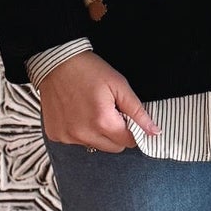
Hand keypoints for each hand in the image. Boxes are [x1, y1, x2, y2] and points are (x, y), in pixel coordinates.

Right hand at [39, 50, 159, 150]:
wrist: (56, 61)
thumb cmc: (88, 70)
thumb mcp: (119, 85)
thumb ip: (138, 112)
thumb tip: (154, 132)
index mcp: (103, 122)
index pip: (129, 142)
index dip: (131, 129)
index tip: (124, 116)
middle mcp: (84, 134)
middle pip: (113, 148)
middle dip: (115, 133)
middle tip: (108, 112)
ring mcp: (67, 136)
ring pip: (94, 145)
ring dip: (97, 133)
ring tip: (90, 110)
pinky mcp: (56, 134)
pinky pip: (75, 141)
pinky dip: (79, 131)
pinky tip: (76, 113)